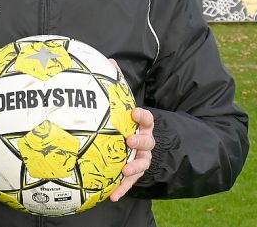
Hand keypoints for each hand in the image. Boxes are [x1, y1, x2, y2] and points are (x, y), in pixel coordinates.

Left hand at [106, 58, 154, 201]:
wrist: (141, 142)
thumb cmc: (128, 121)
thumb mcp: (124, 104)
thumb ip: (118, 85)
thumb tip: (109, 60)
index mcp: (143, 125)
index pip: (147, 118)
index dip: (142, 115)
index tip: (134, 112)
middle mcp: (146, 141)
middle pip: (147, 142)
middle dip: (140, 142)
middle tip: (129, 141)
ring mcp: (143, 158)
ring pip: (142, 164)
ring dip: (134, 168)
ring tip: (124, 172)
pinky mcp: (135, 173)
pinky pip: (130, 183)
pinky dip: (122, 189)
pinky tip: (112, 196)